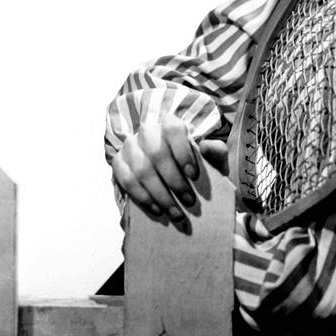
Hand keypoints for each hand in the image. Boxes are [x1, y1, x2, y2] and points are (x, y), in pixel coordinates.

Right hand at [111, 114, 228, 221]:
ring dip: (159, 194)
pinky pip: (126, 181)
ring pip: (141, 170)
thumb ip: (216, 151)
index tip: (194, 176)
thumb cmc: (197, 164)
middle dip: (174, 181)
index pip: (173, 129)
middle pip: (156, 154)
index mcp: (170, 123)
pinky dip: (142, 197)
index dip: (182, 152)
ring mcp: (130, 146)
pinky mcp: (119, 163)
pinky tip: (157, 209)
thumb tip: (206, 146)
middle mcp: (147, 131)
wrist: (179, 176)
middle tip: (189, 201)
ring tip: (176, 212)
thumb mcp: (213, 158)